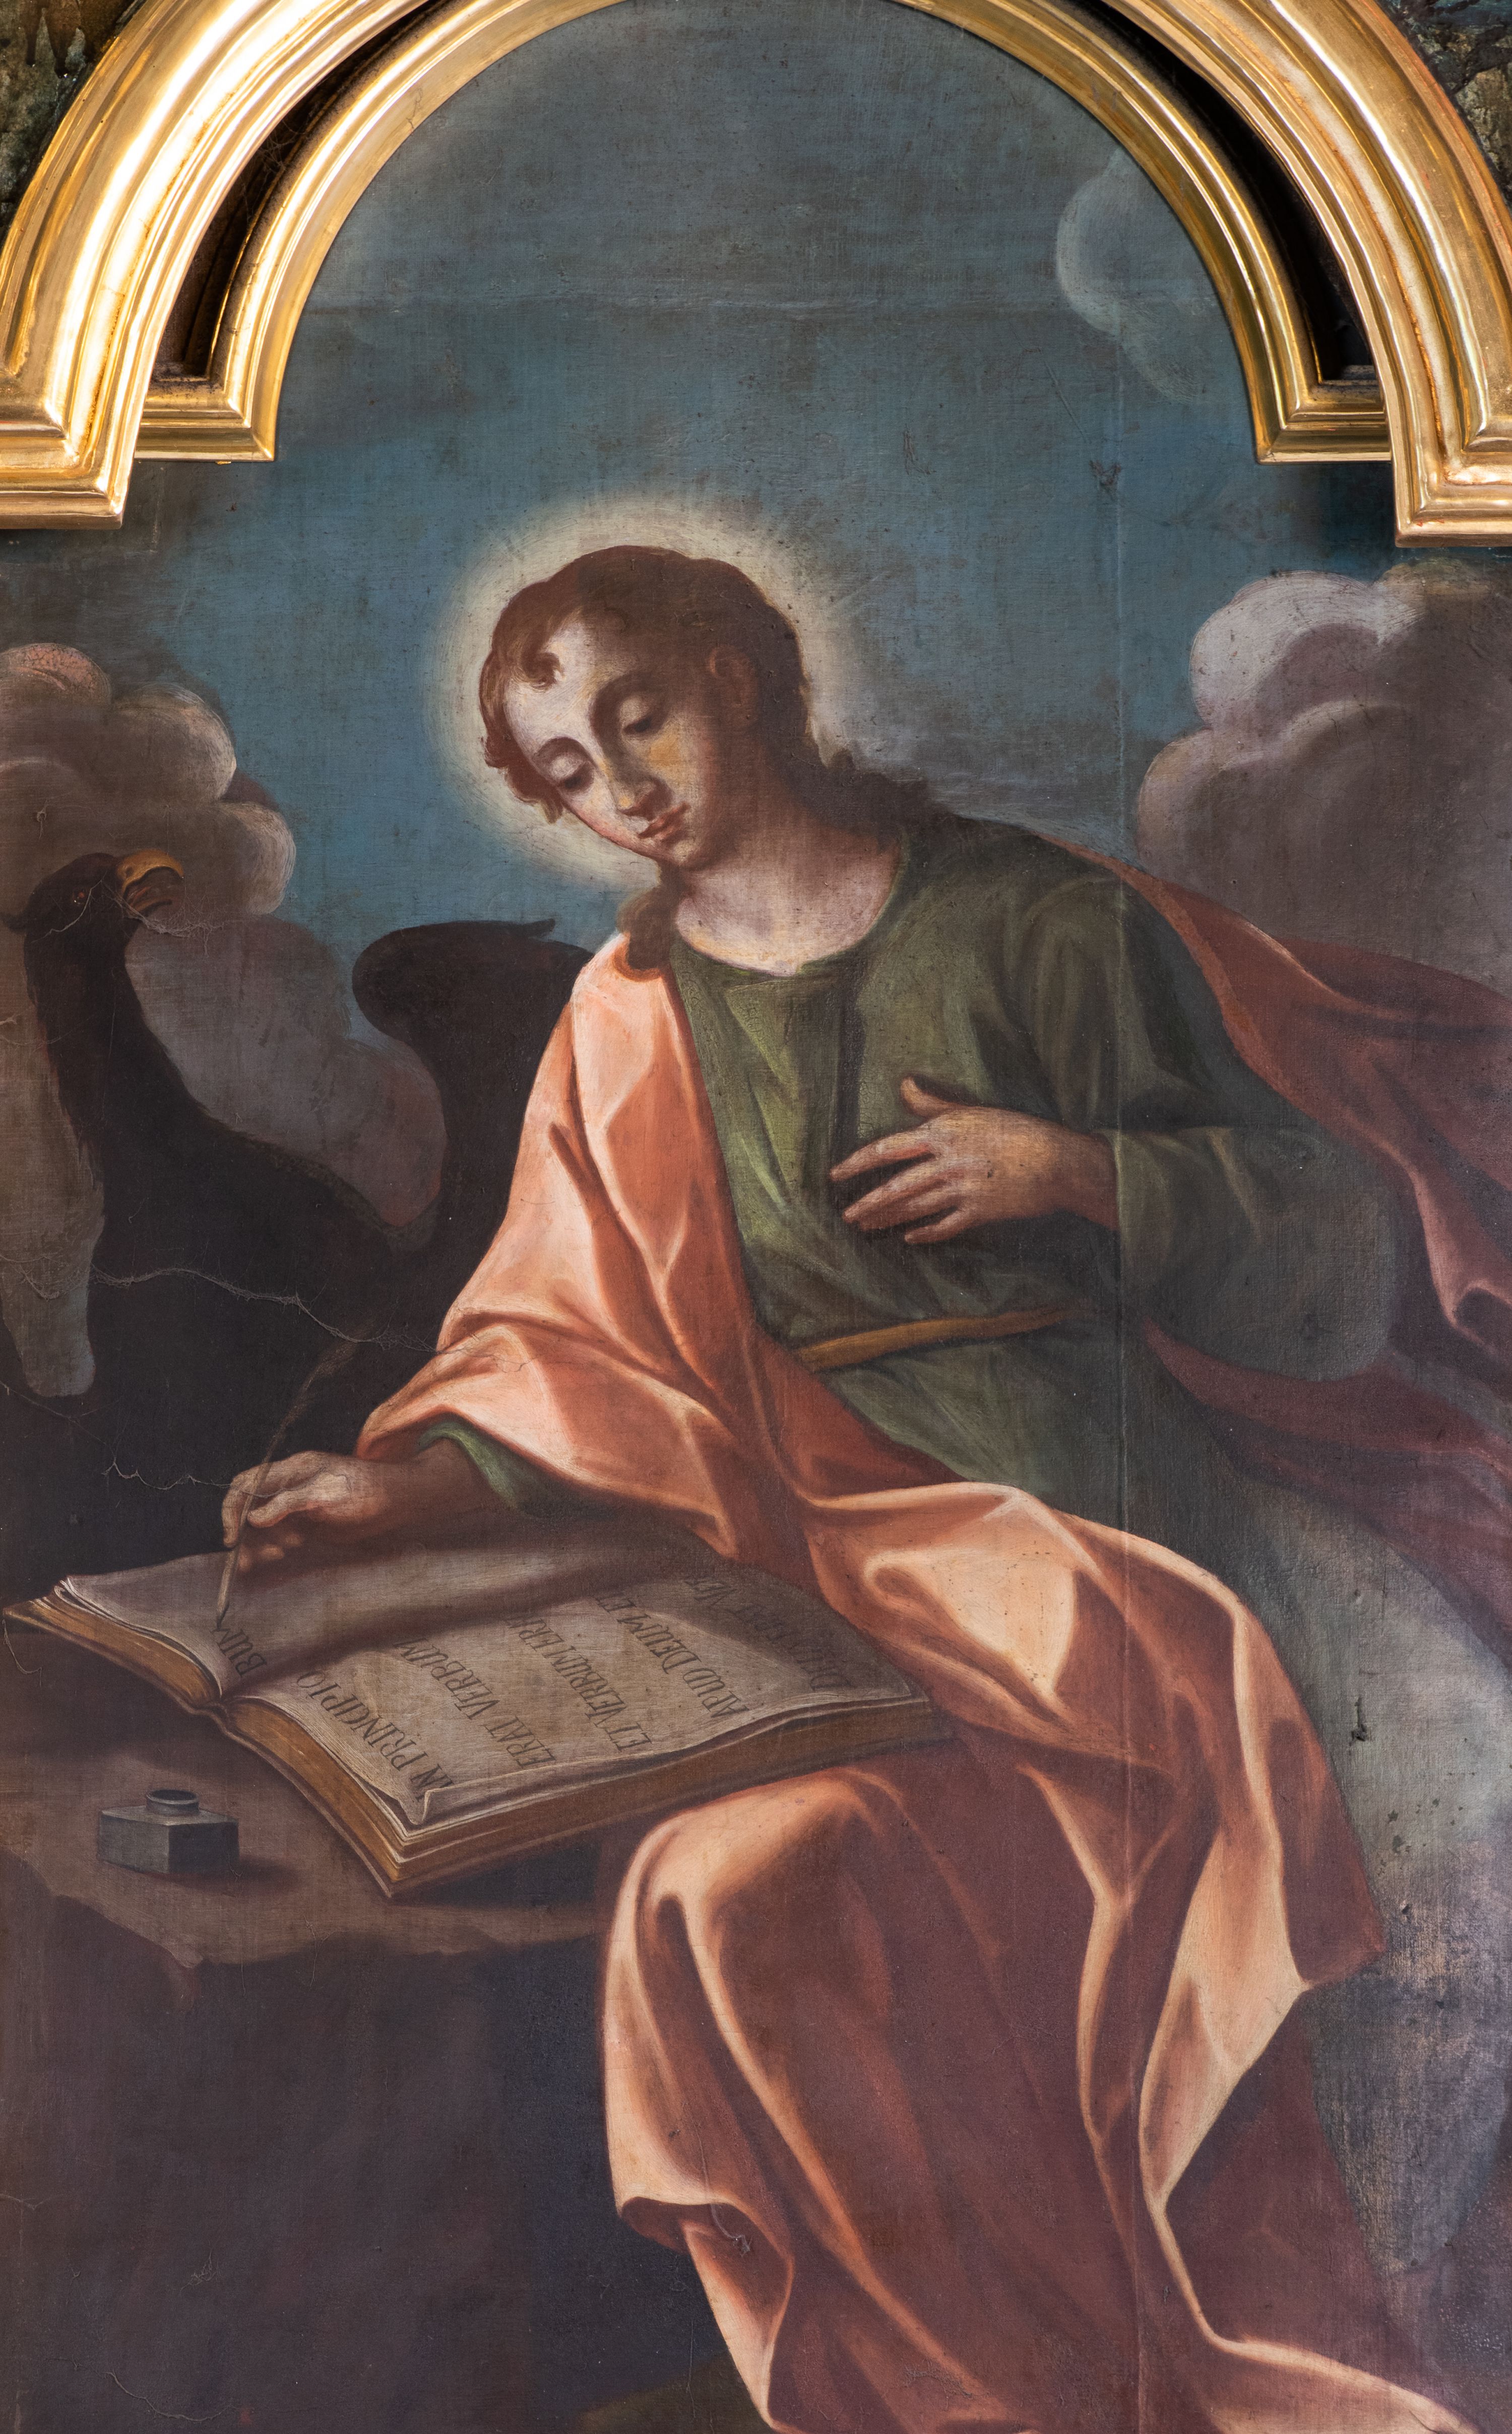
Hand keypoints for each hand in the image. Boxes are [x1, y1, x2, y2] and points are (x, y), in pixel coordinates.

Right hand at [221, 1440, 496, 1574]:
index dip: (233, 1508)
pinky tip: (274, 1559)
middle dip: (242, 1532)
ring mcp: (298, 1506)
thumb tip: (255, 1517)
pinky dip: (272, 1549)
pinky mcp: (309, 1525)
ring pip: (263, 1526)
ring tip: (257, 1563)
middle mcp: (290, 1486)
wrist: (398, 1502)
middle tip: (242, 1559)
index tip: (233, 1535)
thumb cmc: (366, 1491)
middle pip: (250, 1507)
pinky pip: (281, 1537)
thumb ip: (289, 1503)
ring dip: (256, 1544)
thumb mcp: (326, 1494)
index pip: (247, 1484)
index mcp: (291, 1470)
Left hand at [830, 1079, 1117, 1244]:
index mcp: (942, 1134)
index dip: (857, 1162)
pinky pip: (944, 1226)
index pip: (888, 1149)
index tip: (836, 1174)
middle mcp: (948, 1163)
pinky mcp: (980, 1211)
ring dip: (887, 1219)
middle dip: (868, 1203)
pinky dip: (925, 1233)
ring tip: (867, 1227)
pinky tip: (909, 1237)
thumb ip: (932, 1104)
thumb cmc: (1015, 1130)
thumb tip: (904, 1084)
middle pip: (897, 1187)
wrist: (1056, 1160)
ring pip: (915, 1208)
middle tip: (846, 1216)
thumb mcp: (971, 1111)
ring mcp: (963, 1189)